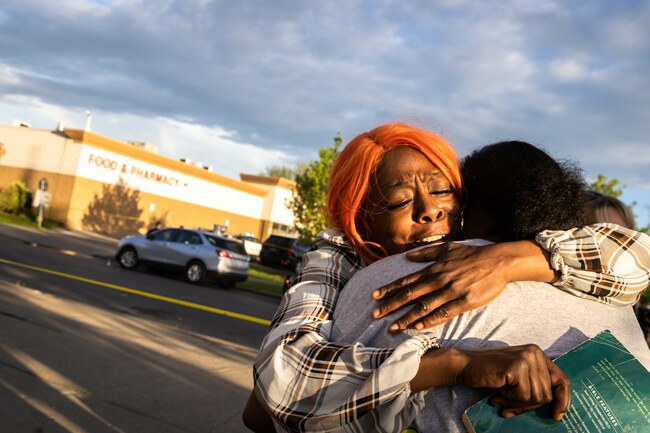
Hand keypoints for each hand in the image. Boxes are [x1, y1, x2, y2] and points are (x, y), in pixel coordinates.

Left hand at [372, 242, 510, 330]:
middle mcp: (437, 280)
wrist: (497, 261)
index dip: (389, 289)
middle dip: (390, 306)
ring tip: (392, 327)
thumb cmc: (472, 255)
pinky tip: (417, 327)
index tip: (374, 296)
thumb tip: (408, 256)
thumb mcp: (447, 248)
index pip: (406, 281)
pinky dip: (428, 321)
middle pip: (409, 295)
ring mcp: (450, 292)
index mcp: (432, 269)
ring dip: (406, 318)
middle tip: (375, 315)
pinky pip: (443, 313)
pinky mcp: (463, 302)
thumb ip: (426, 253)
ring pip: (423, 307)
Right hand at [456, 345, 570, 420]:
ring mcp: (526, 358)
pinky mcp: (517, 366)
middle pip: (547, 394)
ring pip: (536, 397)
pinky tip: (498, 390)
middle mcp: (535, 352)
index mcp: (538, 354)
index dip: (562, 400)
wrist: (464, 366)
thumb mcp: (518, 380)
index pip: (562, 380)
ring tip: (501, 396)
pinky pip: (523, 396)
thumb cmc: (490, 375)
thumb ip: (535, 387)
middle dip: (528, 405)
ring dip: (516, 403)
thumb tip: (558, 411)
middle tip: (507, 404)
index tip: (556, 415)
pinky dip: (510, 399)